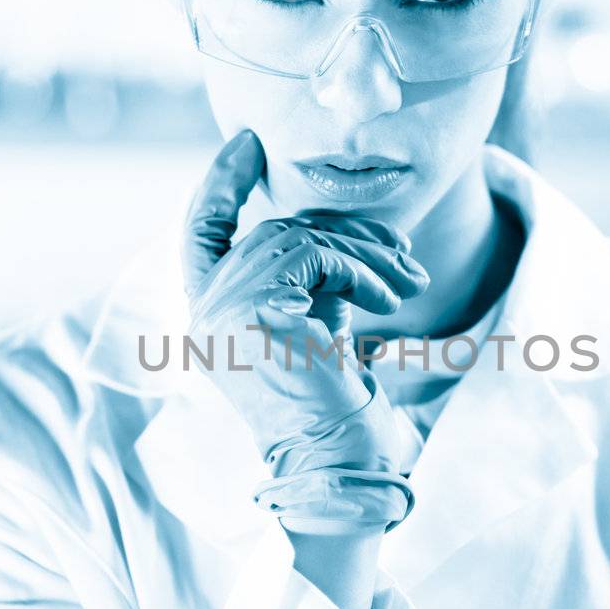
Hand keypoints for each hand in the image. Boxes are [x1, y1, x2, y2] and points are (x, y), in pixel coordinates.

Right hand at [181, 129, 429, 532]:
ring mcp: (221, 311)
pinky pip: (314, 255)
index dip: (219, 183)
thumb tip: (343, 234)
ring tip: (409, 284)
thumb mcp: (319, 328)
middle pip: (274, 230)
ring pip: (299, 237)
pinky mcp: (251, 311)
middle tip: (402, 253)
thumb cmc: (337, 410)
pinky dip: (361, 268)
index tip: (244, 143)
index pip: (200, 231)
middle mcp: (206, 311)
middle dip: (346, 232)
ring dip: (366, 254)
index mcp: (213, 315)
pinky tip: (393, 301)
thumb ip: (309, 281)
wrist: (341, 465)